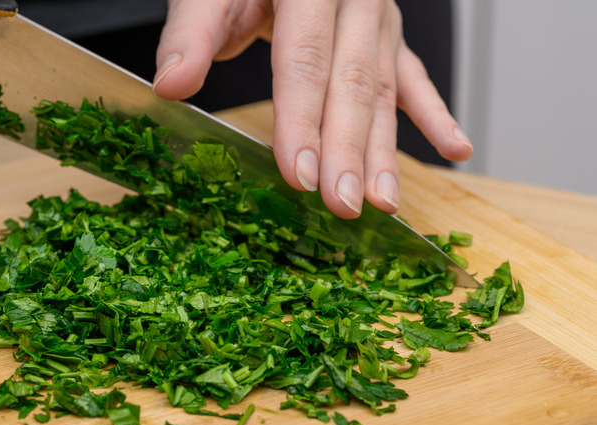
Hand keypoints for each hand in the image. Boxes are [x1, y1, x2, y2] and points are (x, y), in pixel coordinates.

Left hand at [153, 0, 472, 218]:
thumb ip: (192, 33)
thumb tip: (171, 84)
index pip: (305, 60)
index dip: (302, 119)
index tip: (298, 174)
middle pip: (352, 82)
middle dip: (348, 149)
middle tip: (343, 204)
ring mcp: (376, 16)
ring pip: (383, 88)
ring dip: (385, 148)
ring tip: (385, 201)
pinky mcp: (386, 32)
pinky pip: (411, 76)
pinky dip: (432, 114)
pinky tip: (454, 149)